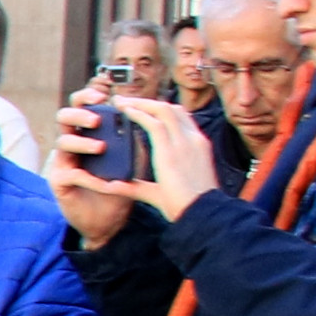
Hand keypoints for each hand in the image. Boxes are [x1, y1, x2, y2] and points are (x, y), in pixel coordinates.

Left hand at [48, 88, 220, 234]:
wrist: (202, 213)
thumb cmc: (186, 207)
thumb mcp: (160, 192)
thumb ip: (137, 186)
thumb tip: (113, 185)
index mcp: (198, 146)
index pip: (181, 118)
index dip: (161, 111)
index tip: (143, 110)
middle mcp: (193, 139)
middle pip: (171, 109)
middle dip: (147, 102)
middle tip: (126, 101)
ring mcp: (184, 142)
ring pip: (162, 110)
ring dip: (139, 103)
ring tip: (120, 102)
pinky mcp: (172, 150)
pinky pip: (153, 123)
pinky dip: (138, 114)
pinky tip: (124, 111)